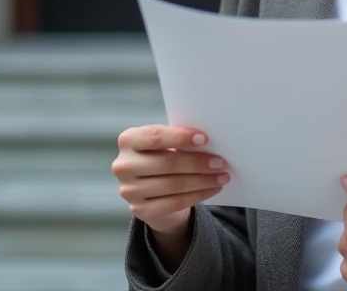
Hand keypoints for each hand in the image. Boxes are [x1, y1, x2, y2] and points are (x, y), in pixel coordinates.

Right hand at [112, 125, 229, 236]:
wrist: (152, 192)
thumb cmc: (162, 158)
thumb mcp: (165, 145)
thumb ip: (178, 142)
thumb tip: (208, 144)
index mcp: (128, 140)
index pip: (155, 136)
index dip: (180, 137)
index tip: (205, 139)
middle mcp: (123, 165)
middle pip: (166, 162)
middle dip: (198, 162)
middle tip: (221, 162)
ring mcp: (129, 190)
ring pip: (173, 184)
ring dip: (202, 180)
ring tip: (222, 176)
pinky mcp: (140, 210)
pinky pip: (175, 203)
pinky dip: (198, 195)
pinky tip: (213, 189)